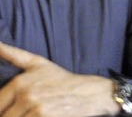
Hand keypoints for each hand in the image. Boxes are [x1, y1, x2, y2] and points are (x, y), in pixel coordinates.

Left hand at [0, 42, 119, 116]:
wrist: (90, 92)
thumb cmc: (62, 80)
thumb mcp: (38, 64)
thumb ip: (14, 55)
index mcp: (19, 82)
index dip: (3, 110)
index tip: (14, 109)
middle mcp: (25, 93)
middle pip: (4, 116)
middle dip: (11, 115)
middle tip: (26, 111)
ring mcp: (35, 106)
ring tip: (34, 114)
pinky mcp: (44, 116)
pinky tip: (41, 116)